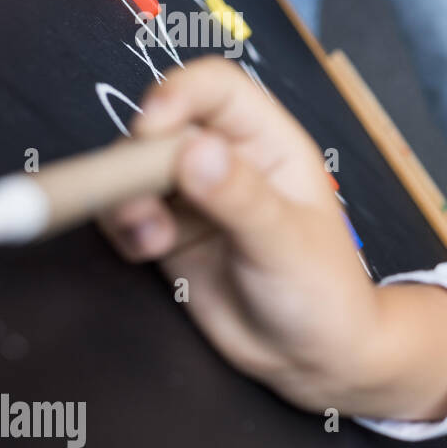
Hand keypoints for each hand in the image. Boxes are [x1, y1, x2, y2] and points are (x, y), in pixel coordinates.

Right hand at [94, 56, 385, 414]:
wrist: (313, 358)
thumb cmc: (323, 292)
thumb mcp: (286, 242)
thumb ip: (240, 198)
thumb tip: (194, 150)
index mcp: (271, 144)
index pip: (218, 89)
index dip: (179, 94)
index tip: (151, 129)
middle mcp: (230, 161)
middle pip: (163, 126)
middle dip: (139, 158)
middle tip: (140, 198)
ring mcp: (196, 197)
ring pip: (135, 169)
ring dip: (125, 196)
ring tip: (149, 236)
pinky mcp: (171, 233)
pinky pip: (126, 212)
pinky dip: (123, 225)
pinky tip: (148, 250)